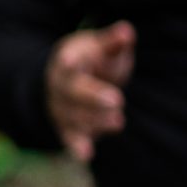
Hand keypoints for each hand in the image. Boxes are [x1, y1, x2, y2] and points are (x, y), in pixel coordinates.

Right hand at [45, 21, 134, 163]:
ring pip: (75, 117)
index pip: (67, 61)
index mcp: (68, 60)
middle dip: (92, 97)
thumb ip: (113, 42)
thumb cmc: (92, 59)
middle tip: (117, 100)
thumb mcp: (100, 46)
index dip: (69, 61)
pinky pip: (70, 138)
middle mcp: (60, 86)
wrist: (69, 81)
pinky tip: (87, 155)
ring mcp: (61, 108)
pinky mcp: (66, 128)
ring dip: (96, 121)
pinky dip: (77, 147)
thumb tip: (126, 32)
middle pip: (72, 92)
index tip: (69, 60)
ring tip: (118, 121)